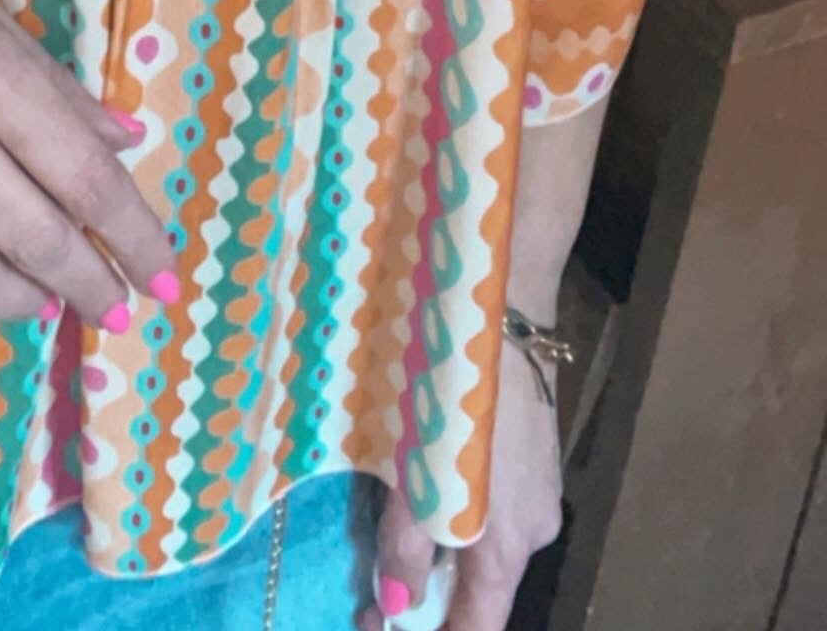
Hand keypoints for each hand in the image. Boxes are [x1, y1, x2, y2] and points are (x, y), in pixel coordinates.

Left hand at [360, 340, 563, 629]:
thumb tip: (396, 606)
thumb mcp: (415, 475)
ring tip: (384, 529)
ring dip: (437, 545)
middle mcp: (533, 525)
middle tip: (368, 589)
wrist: (499, 306)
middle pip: (480, 584)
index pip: (480, 627)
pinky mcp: (528, 448)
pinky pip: (489, 500)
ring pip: (481, 538)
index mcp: (508, 544)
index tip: (383, 628)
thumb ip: (405, 546)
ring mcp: (535, 485)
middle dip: (427, 594)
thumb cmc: (451, 394)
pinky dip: (453, 507)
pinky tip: (418, 481)